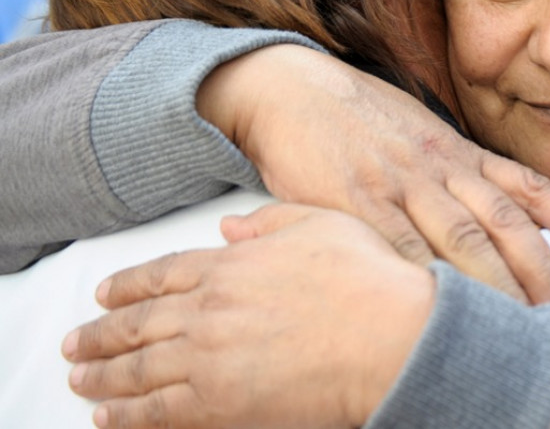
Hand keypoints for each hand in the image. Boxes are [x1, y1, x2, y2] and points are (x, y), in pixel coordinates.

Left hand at [63, 204, 432, 428]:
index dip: (126, 286)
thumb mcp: (319, 223)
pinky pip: (157, 412)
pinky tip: (107, 416)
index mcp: (230, 264)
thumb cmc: (366, 279)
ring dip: (102, 375)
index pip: (161, 274)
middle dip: (100, 333)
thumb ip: (268, 222)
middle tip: (76, 342)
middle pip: (138, 323)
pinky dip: (126, 416)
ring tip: (79, 378)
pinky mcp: (220, 404)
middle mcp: (208, 310)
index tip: (105, 295)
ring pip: (137, 369)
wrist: (390, 335)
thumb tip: (229, 226)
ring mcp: (209, 358)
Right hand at [198, 44, 549, 303]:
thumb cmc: (359, 117)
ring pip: (462, 240)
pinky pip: (399, 247)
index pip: (528, 185)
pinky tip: (446, 306)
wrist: (292, 90)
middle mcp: (440, 167)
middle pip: (504, 222)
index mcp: (458, 151)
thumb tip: (496, 208)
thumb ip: (457, 171)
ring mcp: (400, 184)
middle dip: (543, 268)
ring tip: (525, 323)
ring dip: (499, 285)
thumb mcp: (420, 133)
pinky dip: (427, 279)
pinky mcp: (356, 203)